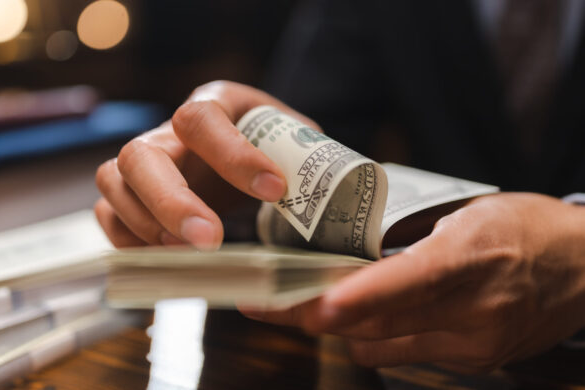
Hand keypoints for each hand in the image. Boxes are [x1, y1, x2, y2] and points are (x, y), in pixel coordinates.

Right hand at [95, 80, 319, 248]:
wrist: (243, 154)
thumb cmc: (271, 148)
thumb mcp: (295, 142)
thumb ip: (306, 161)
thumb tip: (332, 204)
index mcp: (212, 104)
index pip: (202, 118)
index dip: (233, 156)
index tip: (274, 192)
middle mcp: (167, 131)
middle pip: (140, 155)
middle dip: (172, 201)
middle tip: (209, 239)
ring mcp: (142, 162)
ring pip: (113, 183)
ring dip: (146, 223)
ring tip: (188, 251)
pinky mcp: (128, 194)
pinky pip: (108, 215)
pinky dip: (130, 239)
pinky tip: (166, 256)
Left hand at [241, 193, 584, 372]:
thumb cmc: (526, 227)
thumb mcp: (469, 213)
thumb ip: (413, 241)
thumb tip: (350, 253)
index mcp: (471, 257)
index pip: (409, 283)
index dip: (360, 297)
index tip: (316, 304)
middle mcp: (472, 310)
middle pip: (378, 323)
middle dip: (312, 315)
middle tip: (262, 303)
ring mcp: (473, 343)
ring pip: (381, 345)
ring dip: (339, 328)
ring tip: (300, 304)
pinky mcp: (474, 361)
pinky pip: (404, 355)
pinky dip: (375, 336)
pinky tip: (362, 317)